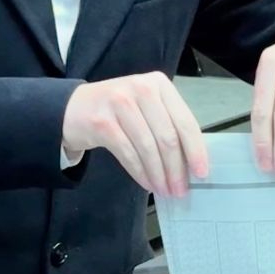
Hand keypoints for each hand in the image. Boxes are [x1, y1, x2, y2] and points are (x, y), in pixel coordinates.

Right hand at [62, 72, 209, 197]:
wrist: (73, 108)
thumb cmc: (117, 110)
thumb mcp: (146, 106)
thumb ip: (167, 124)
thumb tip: (191, 161)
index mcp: (158, 84)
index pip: (184, 121)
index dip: (195, 150)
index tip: (201, 173)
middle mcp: (141, 89)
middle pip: (167, 137)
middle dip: (176, 169)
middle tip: (180, 190)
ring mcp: (120, 103)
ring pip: (148, 148)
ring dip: (159, 174)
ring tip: (164, 190)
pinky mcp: (102, 122)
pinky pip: (128, 154)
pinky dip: (140, 173)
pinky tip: (147, 183)